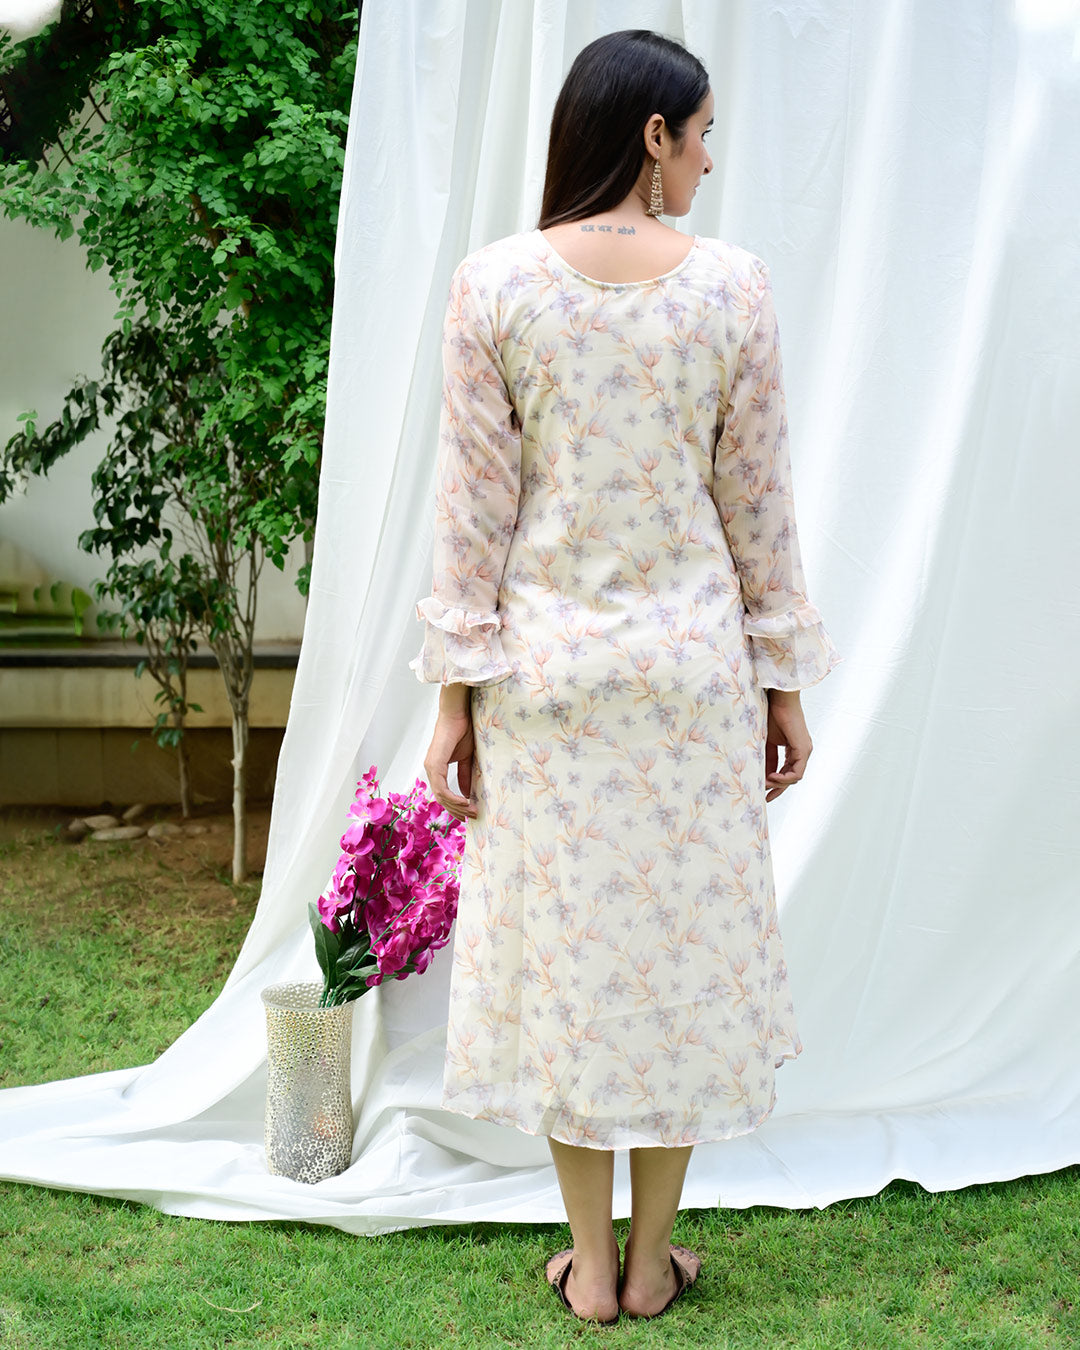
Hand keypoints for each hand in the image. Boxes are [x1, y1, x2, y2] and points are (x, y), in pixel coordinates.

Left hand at [423, 706, 477, 821]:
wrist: (458, 714)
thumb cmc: (463, 730)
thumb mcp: (467, 758)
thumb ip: (466, 776)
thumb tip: (469, 794)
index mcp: (437, 768)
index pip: (444, 794)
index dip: (456, 805)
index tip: (470, 812)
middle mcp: (431, 770)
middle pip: (442, 799)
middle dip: (458, 810)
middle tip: (473, 817)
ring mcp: (431, 768)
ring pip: (441, 796)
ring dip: (457, 806)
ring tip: (473, 811)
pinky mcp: (434, 765)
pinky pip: (442, 788)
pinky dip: (454, 798)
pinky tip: (466, 802)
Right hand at [764, 690, 812, 801]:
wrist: (779, 698)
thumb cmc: (771, 713)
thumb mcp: (765, 740)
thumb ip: (765, 756)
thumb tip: (758, 773)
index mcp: (794, 748)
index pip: (785, 771)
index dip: (774, 783)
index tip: (761, 790)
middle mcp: (802, 752)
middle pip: (791, 777)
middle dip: (778, 789)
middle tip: (765, 797)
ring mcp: (804, 751)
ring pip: (794, 777)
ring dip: (779, 784)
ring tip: (764, 783)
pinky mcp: (803, 750)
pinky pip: (796, 772)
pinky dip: (784, 778)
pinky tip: (771, 777)